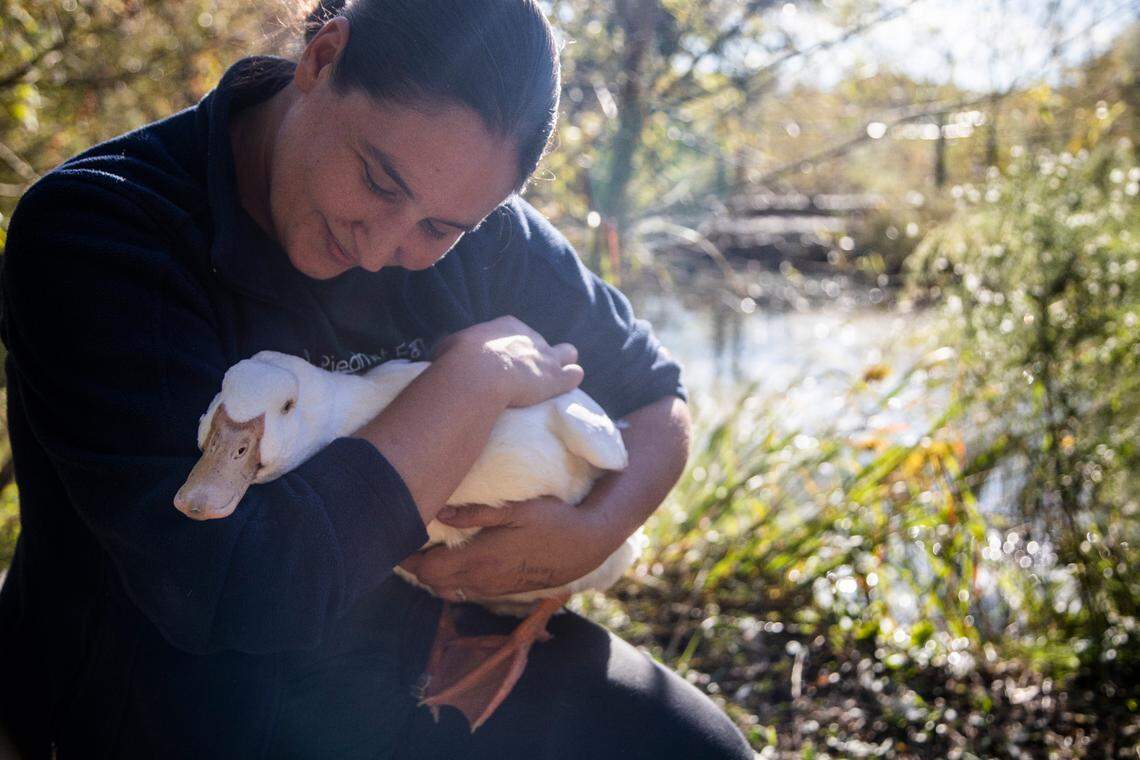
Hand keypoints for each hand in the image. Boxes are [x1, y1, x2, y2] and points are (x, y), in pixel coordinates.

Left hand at [398, 497, 616, 600]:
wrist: (586, 545)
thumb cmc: (553, 521)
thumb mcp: (517, 509)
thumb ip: (477, 513)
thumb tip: (440, 512)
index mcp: (480, 559)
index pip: (428, 570)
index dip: (407, 559)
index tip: (395, 539)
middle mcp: (483, 580)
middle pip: (433, 584)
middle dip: (416, 567)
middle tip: (407, 542)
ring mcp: (494, 588)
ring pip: (449, 591)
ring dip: (434, 575)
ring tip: (427, 551)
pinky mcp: (504, 590)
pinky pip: (467, 592)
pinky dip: (453, 580)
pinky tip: (455, 560)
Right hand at [433, 315, 583, 407]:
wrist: (479, 373)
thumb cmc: (460, 358)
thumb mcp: (451, 345)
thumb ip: (455, 347)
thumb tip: (443, 353)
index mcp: (507, 326)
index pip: (516, 332)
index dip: (513, 346)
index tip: (506, 359)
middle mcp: (530, 337)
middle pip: (541, 342)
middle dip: (539, 354)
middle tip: (530, 370)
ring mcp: (546, 357)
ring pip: (566, 353)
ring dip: (563, 363)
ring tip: (560, 374)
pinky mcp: (555, 378)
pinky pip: (573, 374)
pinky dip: (572, 378)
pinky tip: (571, 382)